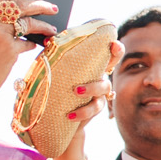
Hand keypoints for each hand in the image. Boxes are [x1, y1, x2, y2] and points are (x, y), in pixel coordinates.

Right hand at [0, 0, 60, 103]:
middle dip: (40, 5)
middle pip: (20, 6)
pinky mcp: (9, 49)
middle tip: (53, 8)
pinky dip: (32, 44)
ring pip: (28, 23)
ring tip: (51, 29)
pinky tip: (34, 46)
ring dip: (43, 26)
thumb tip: (15, 16)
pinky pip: (27, 43)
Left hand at [47, 41, 119, 159]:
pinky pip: (93, 108)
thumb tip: (46, 39)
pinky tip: (70, 115)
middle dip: (114, 58)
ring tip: (76, 91)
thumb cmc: (58, 90)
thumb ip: (54, 56)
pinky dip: (82, 112)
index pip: (105, 52)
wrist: (59, 120)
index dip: (114, 46)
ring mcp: (99, 94)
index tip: (112, 42)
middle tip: (105, 53)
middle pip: (112, 66)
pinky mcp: (94, 109)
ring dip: (91, 88)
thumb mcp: (56, 72)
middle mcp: (99, 77)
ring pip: (104, 87)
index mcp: (91, 66)